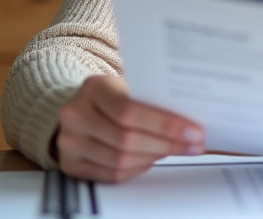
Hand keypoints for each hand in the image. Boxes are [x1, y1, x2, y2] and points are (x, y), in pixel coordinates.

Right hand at [54, 74, 204, 181]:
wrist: (79, 108)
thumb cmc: (111, 96)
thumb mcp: (127, 87)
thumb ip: (150, 101)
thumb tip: (188, 123)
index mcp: (93, 88)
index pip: (130, 111)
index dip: (164, 125)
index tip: (193, 131)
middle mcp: (75, 114)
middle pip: (126, 139)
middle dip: (166, 144)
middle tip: (193, 145)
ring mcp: (69, 141)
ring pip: (120, 160)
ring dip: (154, 158)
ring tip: (175, 151)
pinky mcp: (70, 164)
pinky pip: (111, 174)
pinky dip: (137, 169)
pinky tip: (152, 159)